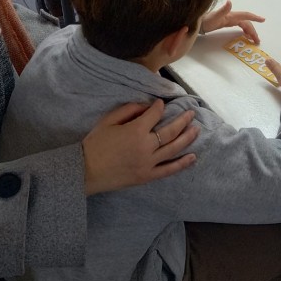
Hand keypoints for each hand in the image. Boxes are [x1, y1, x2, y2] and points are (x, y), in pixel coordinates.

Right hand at [82, 99, 197, 194]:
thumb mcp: (109, 120)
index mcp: (135, 131)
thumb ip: (129, 110)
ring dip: (187, 138)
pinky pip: (168, 170)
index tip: (161, 104)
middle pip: (170, 131)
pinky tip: (193, 157)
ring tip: (196, 129)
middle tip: (191, 113)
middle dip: (183, 120)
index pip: (155, 115)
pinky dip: (182, 163)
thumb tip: (147, 106)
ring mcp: (148, 163)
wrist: (84, 171)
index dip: (160, 107)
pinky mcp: (147, 176)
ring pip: (173, 149)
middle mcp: (146, 147)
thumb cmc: (95, 144)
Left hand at [201, 0, 264, 43]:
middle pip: (246, 23)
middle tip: (257, 40)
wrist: (197, 21)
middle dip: (253, 31)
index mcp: (231, 15)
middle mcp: (232, 16)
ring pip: (243, 25)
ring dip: (249, 31)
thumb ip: (223, 10)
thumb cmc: (206, 20)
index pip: (246, 15)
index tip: (263, 20)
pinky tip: (245, 35)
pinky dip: (244, 30)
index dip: (255, 17)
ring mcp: (229, 19)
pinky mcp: (226, 23)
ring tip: (253, 40)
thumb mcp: (215, 16)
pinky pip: (238, 26)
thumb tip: (230, 2)